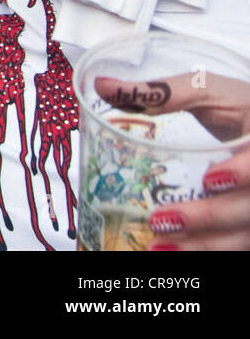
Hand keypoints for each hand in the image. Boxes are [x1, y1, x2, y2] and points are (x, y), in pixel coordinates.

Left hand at [94, 73, 249, 249]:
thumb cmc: (238, 107)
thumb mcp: (207, 91)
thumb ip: (162, 92)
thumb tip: (103, 86)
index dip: (244, 173)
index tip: (211, 179)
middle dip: (208, 218)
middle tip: (160, 220)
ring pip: (244, 235)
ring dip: (203, 245)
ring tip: (157, 246)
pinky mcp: (249, 222)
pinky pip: (236, 243)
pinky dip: (206, 250)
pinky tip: (171, 252)